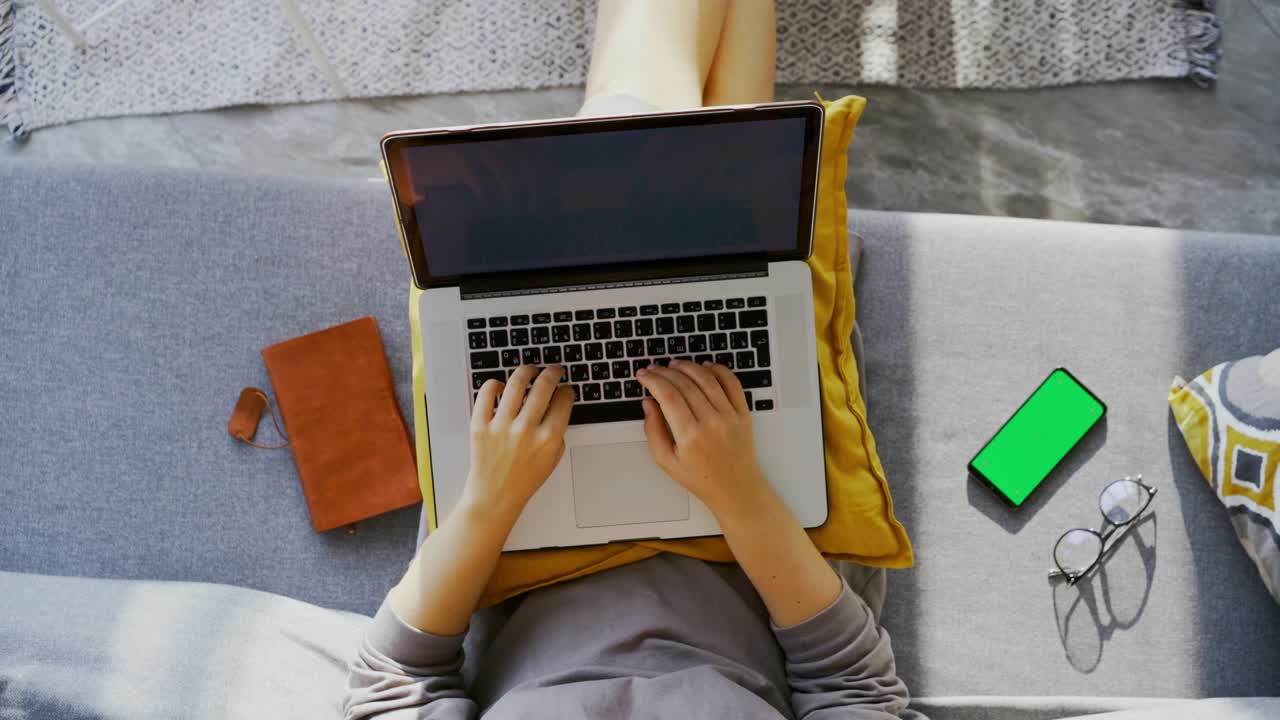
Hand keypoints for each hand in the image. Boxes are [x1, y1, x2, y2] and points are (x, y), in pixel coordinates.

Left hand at [465, 365, 573, 518]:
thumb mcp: (553, 459)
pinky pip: (486, 393)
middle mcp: (525, 431)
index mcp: (548, 440)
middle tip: (553, 370)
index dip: (567, 390)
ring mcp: (501, 427)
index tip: (565, 388)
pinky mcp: (480, 426)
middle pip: (544, 386)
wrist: (495, 497)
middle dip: (553, 373)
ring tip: (529, 371)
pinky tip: (501, 386)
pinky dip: (494, 384)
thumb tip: (558, 403)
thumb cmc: (524, 479)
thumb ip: (558, 431)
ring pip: (516, 383)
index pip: (563, 401)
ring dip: (526, 371)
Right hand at [635, 360, 770, 514]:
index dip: (652, 380)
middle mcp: (712, 423)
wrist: (735, 489)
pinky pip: (731, 383)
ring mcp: (730, 416)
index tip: (643, 375)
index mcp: (690, 436)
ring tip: (674, 365)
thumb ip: (653, 431)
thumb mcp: (666, 462)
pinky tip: (705, 367)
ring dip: (687, 367)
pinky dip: (718, 370)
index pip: (668, 395)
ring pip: (707, 379)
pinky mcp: (743, 413)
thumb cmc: (701, 478)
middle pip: (685, 384)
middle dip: (665, 372)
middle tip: (654, 369)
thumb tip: (648, 403)